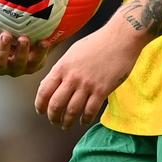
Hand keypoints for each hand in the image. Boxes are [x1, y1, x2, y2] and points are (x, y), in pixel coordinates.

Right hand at [0, 19, 50, 76]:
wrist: (29, 39)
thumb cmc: (3, 36)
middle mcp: (2, 66)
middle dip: (2, 50)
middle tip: (6, 35)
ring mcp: (19, 68)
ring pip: (19, 65)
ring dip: (22, 52)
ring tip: (24, 38)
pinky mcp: (35, 65)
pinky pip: (38, 62)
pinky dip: (41, 52)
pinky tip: (43, 42)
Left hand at [34, 14, 145, 129]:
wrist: (121, 37)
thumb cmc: (98, 42)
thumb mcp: (74, 52)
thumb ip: (61, 68)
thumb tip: (50, 84)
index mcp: (62, 66)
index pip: (44, 92)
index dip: (40, 105)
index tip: (41, 111)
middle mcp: (72, 77)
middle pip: (56, 105)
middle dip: (53, 117)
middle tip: (55, 121)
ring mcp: (87, 84)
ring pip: (71, 111)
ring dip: (67, 121)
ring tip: (67, 124)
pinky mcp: (102, 90)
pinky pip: (90, 111)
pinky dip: (85, 119)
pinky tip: (84, 120)